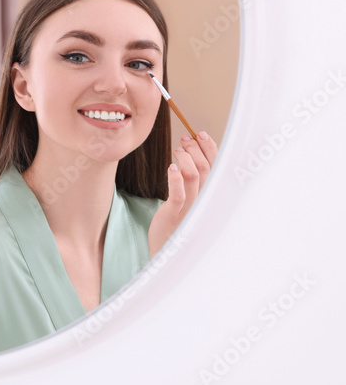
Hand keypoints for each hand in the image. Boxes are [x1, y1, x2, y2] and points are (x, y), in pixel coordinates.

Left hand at [148, 131, 218, 256]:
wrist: (168, 250)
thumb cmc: (178, 222)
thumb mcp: (189, 200)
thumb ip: (193, 180)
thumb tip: (192, 153)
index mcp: (210, 195)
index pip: (217, 167)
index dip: (210, 148)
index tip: (200, 134)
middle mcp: (205, 200)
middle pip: (206, 168)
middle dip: (196, 149)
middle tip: (185, 139)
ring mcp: (191, 208)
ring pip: (193, 176)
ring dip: (185, 158)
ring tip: (176, 151)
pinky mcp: (175, 214)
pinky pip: (178, 194)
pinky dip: (175, 177)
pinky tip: (170, 167)